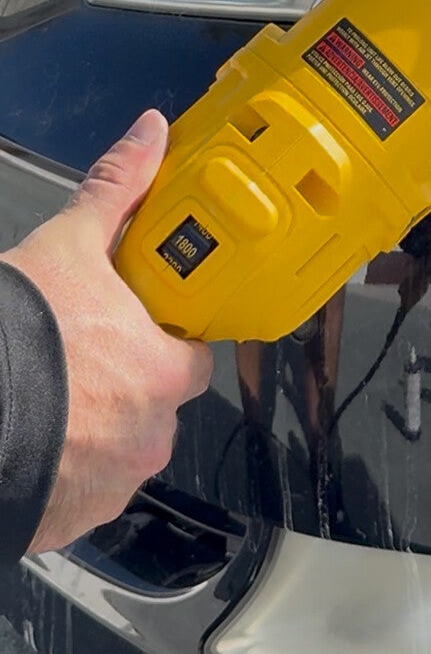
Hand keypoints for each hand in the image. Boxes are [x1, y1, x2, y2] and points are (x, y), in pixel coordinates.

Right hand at [4, 111, 212, 553]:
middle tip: (77, 359)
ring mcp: (114, 485)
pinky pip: (80, 495)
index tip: (132, 330)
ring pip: (118, 451)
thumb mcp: (66, 248)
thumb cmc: (17, 337)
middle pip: (156, 405)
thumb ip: (117, 190)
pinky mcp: (71, 522)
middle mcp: (153, 435)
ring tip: (47, 400)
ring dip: (93, 430)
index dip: (162, 339)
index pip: (191, 356)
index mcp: (168, 372)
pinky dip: (62, 473)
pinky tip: (32, 441)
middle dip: (124, 385)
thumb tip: (153, 131)